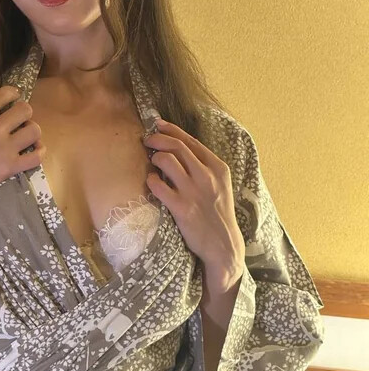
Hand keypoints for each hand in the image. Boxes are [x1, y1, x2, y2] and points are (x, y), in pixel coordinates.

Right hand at [0, 85, 46, 216]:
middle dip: (25, 114)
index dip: (14, 94)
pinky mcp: (9, 167)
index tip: (15, 98)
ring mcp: (3, 147)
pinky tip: (35, 152)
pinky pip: (36, 157)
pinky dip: (39, 153)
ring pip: (34, 130)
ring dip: (33, 132)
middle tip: (20, 122)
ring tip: (27, 137)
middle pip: (25, 110)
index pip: (4, 94)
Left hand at [143, 118, 244, 288]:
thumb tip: (180, 149)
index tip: (158, 125)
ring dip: (154, 157)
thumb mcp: (220, 185)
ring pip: (167, 161)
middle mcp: (207, 176)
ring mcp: (194, 192)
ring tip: (151, 162)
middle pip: (177, 146)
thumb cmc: (218, 213)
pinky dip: (151, 180)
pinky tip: (151, 182)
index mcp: (218, 168)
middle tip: (147, 140)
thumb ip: (204, 167)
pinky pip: (158, 186)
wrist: (223, 244)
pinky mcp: (182, 208)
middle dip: (158, 139)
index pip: (191, 141)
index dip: (171, 130)